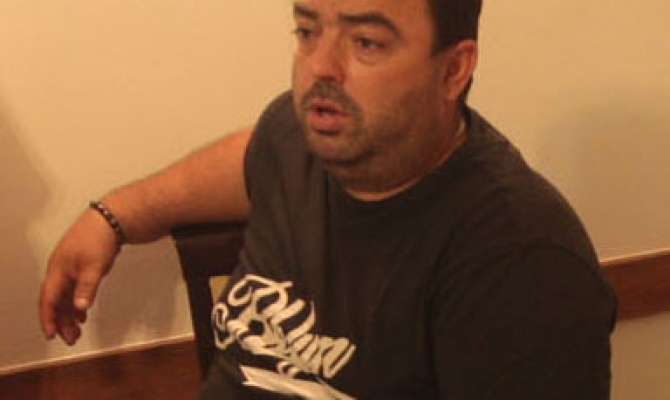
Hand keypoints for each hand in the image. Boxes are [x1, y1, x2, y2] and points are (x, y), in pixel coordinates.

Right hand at [39, 209, 119, 344]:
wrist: (110, 219)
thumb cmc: (98, 239)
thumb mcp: (94, 268)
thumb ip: (86, 289)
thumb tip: (80, 309)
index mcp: (58, 270)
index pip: (48, 299)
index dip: (48, 318)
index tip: (51, 335)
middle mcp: (60, 270)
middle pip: (56, 301)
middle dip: (62, 321)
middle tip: (71, 339)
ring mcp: (70, 267)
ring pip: (65, 296)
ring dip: (70, 314)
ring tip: (77, 331)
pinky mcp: (80, 265)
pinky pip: (74, 289)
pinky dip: (77, 302)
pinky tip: (83, 313)